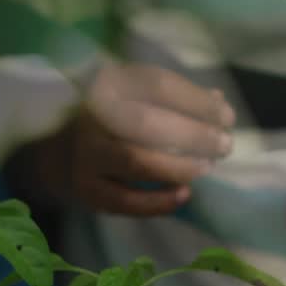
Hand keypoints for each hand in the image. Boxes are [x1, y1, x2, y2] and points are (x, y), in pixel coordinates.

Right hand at [45, 62, 234, 215]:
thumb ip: (176, 99)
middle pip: (145, 122)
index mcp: (109, 84)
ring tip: (206, 167)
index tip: (226, 115)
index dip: (196, 100)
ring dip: (177, 167)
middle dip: (192, 134)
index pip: (156, 85)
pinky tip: (184, 195)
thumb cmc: (114, 122)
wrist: (59, 154)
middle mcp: (93, 116)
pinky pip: (125, 200)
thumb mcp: (139, 100)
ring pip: (134, 160)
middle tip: (224, 145)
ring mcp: (88, 154)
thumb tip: (218, 101)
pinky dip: (158, 201)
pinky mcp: (87, 189)